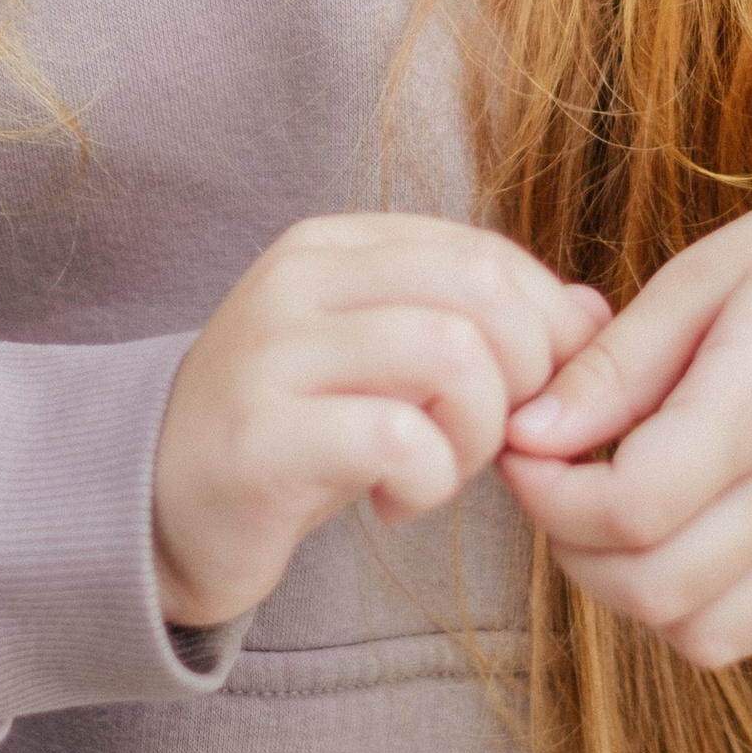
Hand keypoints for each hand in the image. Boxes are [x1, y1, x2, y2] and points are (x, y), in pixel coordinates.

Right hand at [153, 212, 610, 629]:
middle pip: (481, 292)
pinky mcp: (262, 437)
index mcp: (335, 245)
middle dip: (522, 381)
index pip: (487, 254)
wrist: (156, 507)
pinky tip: (395, 503)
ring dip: (476, 436)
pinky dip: (427, 482)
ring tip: (436, 471)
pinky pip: (399, 439)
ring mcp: (274, 352)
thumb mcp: (386, 361)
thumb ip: (477, 325)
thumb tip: (595, 314)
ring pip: (451, 356)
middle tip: (490, 442)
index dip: (543, 333)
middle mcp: (301, 278)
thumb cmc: (295, 434)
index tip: (529, 402)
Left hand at [496, 177, 751, 671]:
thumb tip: (526, 436)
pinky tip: (674, 534)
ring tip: (611, 513)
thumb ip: (613, 367)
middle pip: (654, 587)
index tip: (522, 448)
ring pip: (699, 633)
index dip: (548, 494)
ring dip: (628, 590)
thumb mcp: (702, 277)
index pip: (630, 508)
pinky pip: (751, 633)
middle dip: (572, 547)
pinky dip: (690, 607)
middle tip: (554, 481)